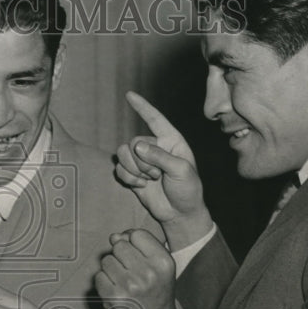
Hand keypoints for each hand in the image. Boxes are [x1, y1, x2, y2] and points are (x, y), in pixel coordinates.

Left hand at [94, 228, 177, 308]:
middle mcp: (148, 273)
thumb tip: (114, 236)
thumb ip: (140, 245)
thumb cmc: (156, 290)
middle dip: (121, 256)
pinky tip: (116, 291)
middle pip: (119, 245)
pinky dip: (104, 282)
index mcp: (163, 262)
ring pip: (106, 260)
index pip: (137, 234)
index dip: (133, 242)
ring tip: (124, 282)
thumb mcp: (159, 265)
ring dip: (111, 269)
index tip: (137, 255)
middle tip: (131, 271)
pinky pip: (98, 276)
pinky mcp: (113, 297)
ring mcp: (129, 286)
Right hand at [116, 91, 212, 248]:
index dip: (142, 107)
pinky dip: (127, 178)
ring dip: (133, 169)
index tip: (129, 95)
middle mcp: (155, 147)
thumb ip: (160, 157)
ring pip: (123, 153)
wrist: (179, 213)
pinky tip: (141, 186)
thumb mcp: (180, 171)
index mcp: (171, 141)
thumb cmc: (187, 190)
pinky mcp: (133, 174)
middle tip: (156, 175)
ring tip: (148, 180)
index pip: (155, 119)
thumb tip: (136, 147)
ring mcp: (142, 161)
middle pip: (134, 142)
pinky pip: (119, 168)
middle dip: (142, 161)